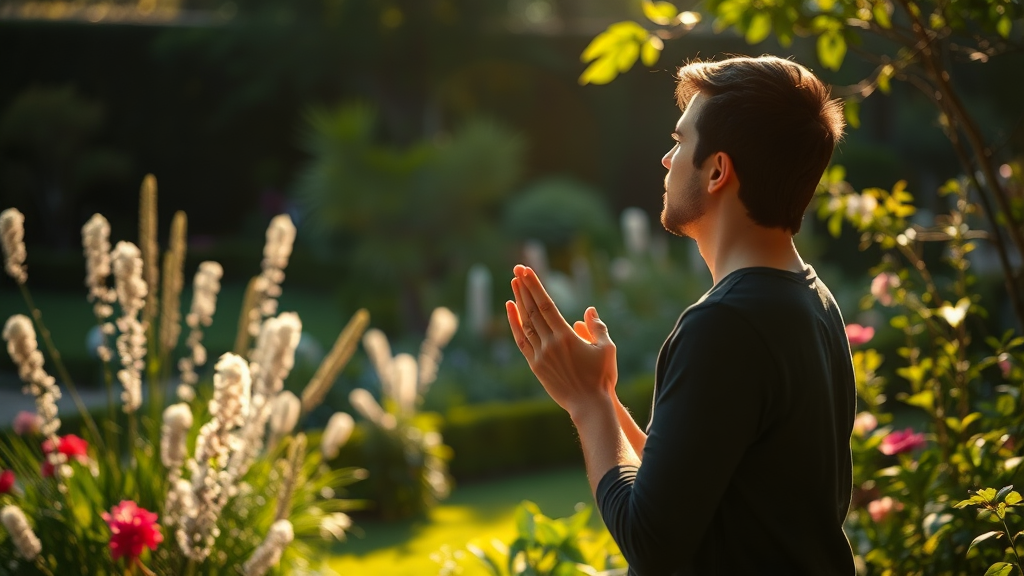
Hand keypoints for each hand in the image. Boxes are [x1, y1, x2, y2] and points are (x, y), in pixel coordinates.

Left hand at [505, 265, 617, 416]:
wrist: (589, 406)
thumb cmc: (602, 377)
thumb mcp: (606, 349)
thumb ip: (598, 327)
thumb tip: (589, 310)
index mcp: (566, 336)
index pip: (546, 305)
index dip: (535, 286)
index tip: (527, 271)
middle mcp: (550, 344)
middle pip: (533, 310)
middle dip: (525, 288)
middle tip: (517, 269)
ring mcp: (540, 355)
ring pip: (525, 323)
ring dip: (519, 302)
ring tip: (514, 283)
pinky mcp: (535, 366)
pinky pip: (521, 340)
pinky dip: (515, 324)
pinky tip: (511, 310)